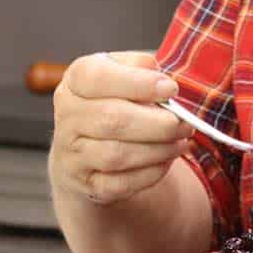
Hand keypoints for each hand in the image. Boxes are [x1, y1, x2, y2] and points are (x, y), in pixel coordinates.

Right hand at [49, 51, 192, 205]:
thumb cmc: (114, 106)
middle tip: (185, 123)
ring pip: (118, 154)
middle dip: (157, 123)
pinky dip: (151, 172)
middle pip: (112, 120)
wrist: (87, 154)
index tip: (171, 89)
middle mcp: (68, 116)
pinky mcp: (89, 184)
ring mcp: (74, 153)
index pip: (97, 77)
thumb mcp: (121, 78)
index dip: (137, 83)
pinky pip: (123, 183)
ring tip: (181, 142)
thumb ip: (137, 69)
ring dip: (158, 149)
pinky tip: (167, 161)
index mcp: (74, 82)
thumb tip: (154, 67)